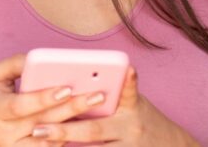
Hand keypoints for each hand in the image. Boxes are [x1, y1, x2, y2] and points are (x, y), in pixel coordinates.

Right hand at [0, 54, 111, 146]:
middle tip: (97, 95)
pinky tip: (86, 123)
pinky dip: (68, 137)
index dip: (42, 98)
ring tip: (97, 109)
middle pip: (43, 122)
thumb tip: (37, 58)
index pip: (20, 106)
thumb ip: (14, 65)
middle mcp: (4, 132)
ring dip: (76, 125)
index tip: (66, 87)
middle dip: (72, 108)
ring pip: (51, 139)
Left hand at [29, 67, 197, 145]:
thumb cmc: (139, 117)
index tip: (128, 68)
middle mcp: (131, 128)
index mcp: (132, 107)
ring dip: (66, 146)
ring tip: (40, 141)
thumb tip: (69, 83)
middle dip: (64, 130)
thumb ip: (109, 93)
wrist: (170, 146)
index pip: (129, 91)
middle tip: (38, 129)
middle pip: (94, 130)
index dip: (130, 80)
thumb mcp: (131, 102)